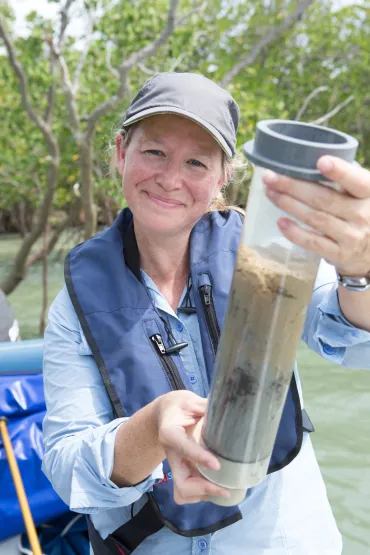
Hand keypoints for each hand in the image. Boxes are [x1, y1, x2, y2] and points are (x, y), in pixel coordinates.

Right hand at [156, 391, 229, 503]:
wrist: (165, 413)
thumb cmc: (179, 405)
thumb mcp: (190, 401)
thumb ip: (206, 405)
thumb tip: (230, 409)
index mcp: (170, 433)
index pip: (184, 448)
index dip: (200, 458)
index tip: (217, 465)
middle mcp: (172, 454)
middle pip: (182, 483)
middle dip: (204, 489)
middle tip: (225, 489)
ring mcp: (176, 466)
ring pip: (183, 493)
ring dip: (203, 495)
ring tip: (223, 489)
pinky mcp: (182, 471)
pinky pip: (188, 491)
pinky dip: (201, 494)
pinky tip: (216, 486)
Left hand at [263, 156, 369, 276]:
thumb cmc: (362, 211)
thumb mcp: (362, 193)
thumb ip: (346, 179)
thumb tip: (307, 160)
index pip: (357, 181)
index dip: (340, 172)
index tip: (321, 161)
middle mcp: (363, 215)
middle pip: (324, 199)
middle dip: (293, 186)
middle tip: (270, 177)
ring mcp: (351, 236)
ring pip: (315, 218)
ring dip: (289, 205)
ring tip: (270, 193)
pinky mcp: (339, 253)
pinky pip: (313, 242)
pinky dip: (295, 232)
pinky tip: (281, 222)